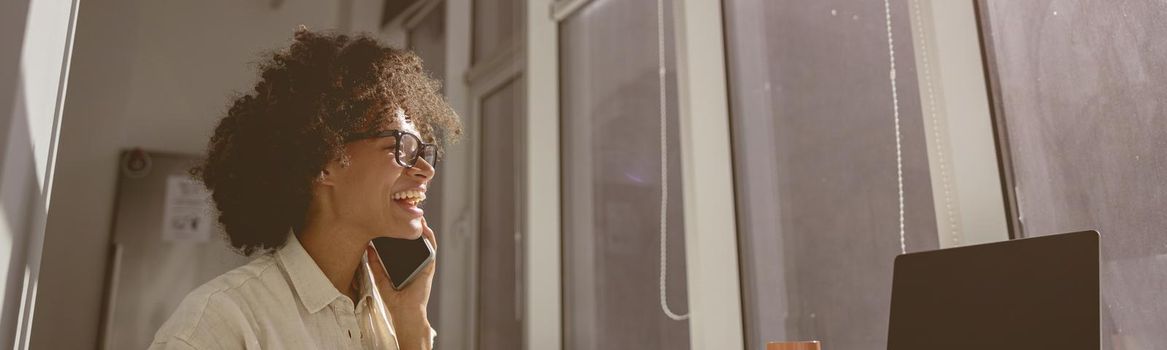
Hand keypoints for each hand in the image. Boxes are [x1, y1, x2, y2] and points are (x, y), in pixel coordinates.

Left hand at [365, 217, 435, 348]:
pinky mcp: (429, 267)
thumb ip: (376, 264)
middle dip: (412, 225)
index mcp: (406, 265)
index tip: (392, 217)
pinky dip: (429, 237)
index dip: (400, 230)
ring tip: (416, 214)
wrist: (405, 312)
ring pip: (425, 240)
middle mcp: (416, 262)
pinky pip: (431, 249)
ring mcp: (424, 264)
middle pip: (414, 240)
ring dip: (422, 227)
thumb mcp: (381, 279)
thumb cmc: (395, 300)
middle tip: (405, 210)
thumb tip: (369, 249)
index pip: (403, 244)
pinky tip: (424, 227)